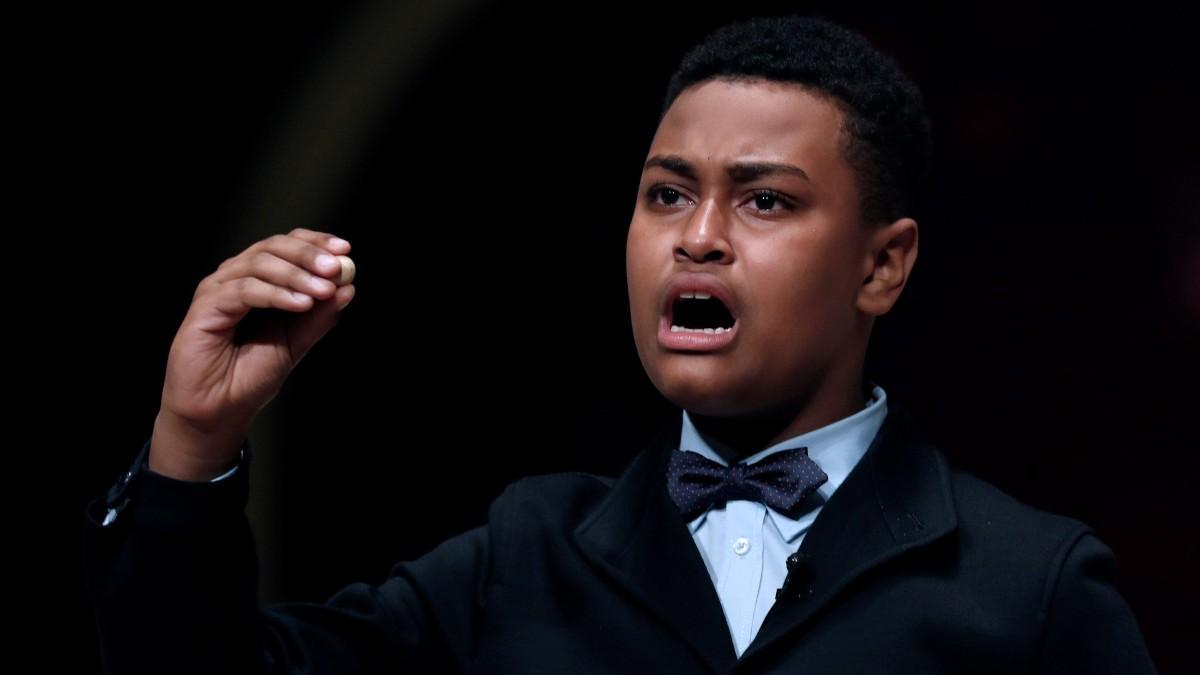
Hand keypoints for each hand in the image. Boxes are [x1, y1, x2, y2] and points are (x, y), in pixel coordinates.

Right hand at [148, 228, 355, 480]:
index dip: (315, 243)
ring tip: (323, 291)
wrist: (220, 411)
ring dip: (296, 275)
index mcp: (258, 280)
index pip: (286, 245)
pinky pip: (243, 291)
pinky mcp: (205, 308)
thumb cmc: (250, 375)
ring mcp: (218, 290)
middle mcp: (235, 277)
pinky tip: (300, 304)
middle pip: (273, 247)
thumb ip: (319, 318)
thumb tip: (348, 287)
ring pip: (259, 264)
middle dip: (308, 255)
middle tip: (336, 268)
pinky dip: (275, 294)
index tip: (345, 250)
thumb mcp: (296, 343)